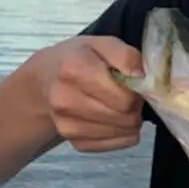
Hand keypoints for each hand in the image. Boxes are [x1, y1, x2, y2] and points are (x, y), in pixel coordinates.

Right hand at [36, 35, 144, 152]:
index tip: (131, 83)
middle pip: (126, 117)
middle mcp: (65, 100)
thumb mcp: (103, 44)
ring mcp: (68, 125)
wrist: (47, 78)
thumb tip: (141, 78)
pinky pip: (116, 144)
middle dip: (134, 106)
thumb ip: (126, 56)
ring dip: (130, 120)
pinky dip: (122, 133)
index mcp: (74, 70)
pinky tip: (112, 118)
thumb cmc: (80, 58)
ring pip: (124, 132)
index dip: (136, 91)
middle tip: (127, 94)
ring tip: (119, 104)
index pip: (125, 98)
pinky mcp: (76, 142)